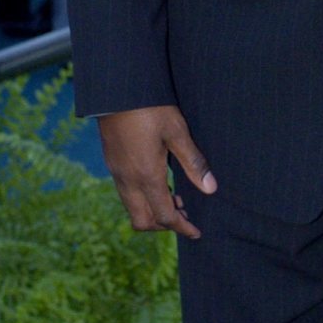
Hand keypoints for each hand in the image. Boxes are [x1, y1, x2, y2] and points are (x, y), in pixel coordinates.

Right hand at [98, 105, 215, 239]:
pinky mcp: (112, 163)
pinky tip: (158, 182)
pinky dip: (142, 198)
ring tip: (176, 197)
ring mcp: (117, 173)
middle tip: (186, 216)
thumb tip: (211, 189)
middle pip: (143, 220)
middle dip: (164, 225)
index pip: (164, 216)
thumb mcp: (177, 131)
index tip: (196, 232)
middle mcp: (128, 181)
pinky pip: (126, 194)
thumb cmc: (150, 108)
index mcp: (146, 176)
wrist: (116, 91)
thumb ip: (193, 162)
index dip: (182, 227)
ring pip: (132, 208)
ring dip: (152, 211)